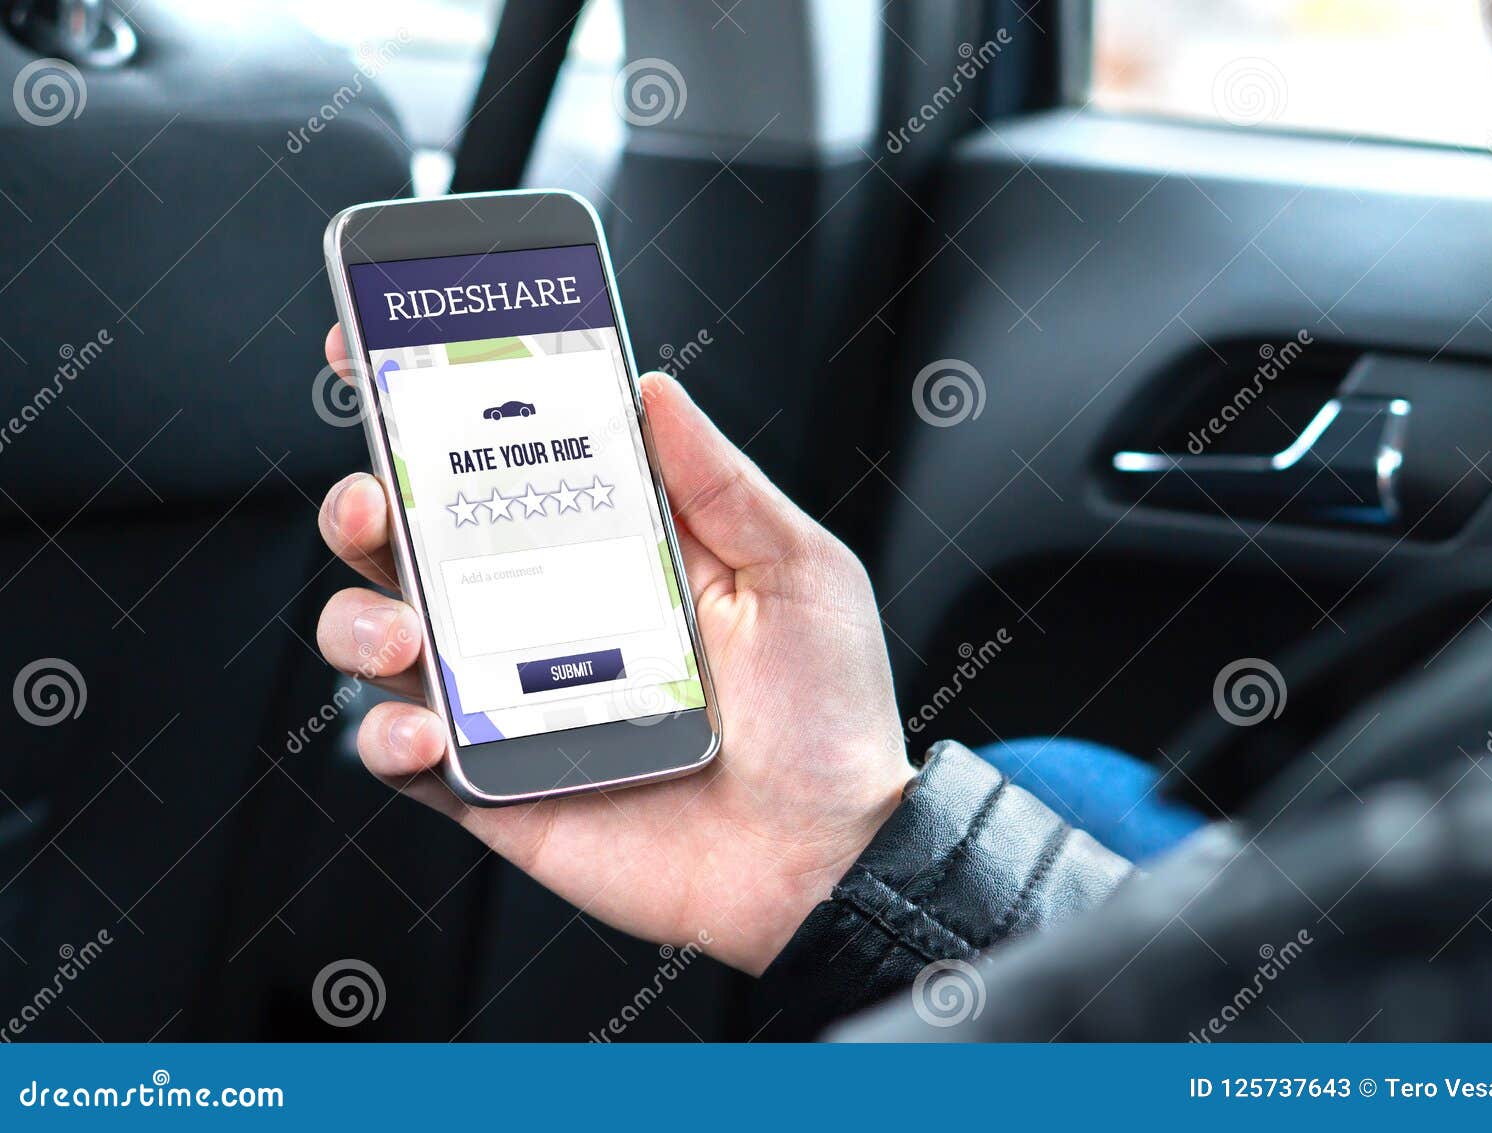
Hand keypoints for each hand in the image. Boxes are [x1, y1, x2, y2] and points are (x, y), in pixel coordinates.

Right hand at [314, 326, 911, 973]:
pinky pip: (401, 753)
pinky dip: (386, 735)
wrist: (826, 861)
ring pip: (386, 637)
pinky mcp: (492, 785)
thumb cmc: (827, 719)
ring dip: (361, 619)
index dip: (436, 411)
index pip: (508, 465)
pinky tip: (424, 728)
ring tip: (403, 633)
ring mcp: (510, 701)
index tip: (379, 352)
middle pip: (419, 543)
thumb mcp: (799, 574)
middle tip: (376, 497)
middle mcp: (548, 617)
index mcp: (614, 552)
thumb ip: (722, 484)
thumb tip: (652, 389)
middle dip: (369, 505)